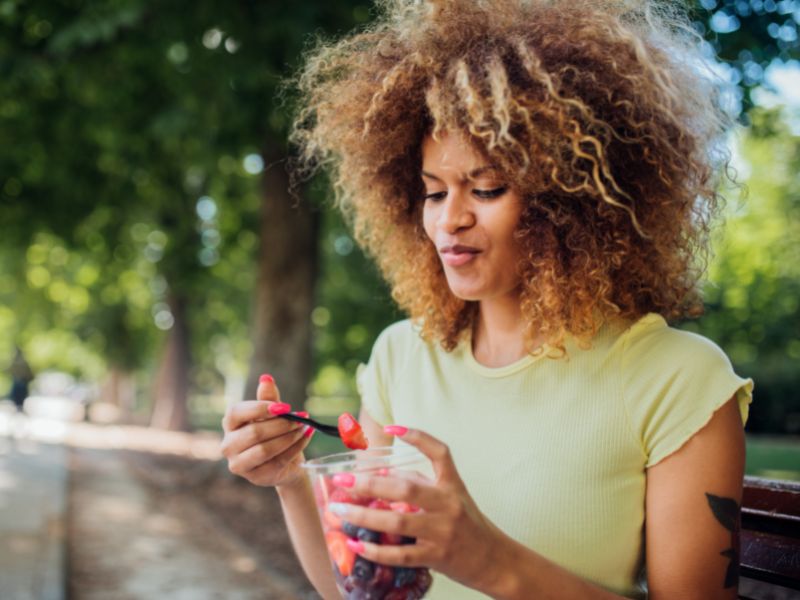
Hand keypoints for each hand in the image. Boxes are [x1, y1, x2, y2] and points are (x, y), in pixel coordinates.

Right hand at [220, 375, 312, 487]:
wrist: (285, 463)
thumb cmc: (275, 434)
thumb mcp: (272, 414)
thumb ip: (268, 398)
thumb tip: (266, 378)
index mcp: (230, 424)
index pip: (236, 413)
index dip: (260, 408)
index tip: (285, 407)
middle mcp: (228, 445)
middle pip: (254, 433)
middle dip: (281, 424)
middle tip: (300, 418)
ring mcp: (239, 464)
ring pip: (265, 449)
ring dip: (289, 437)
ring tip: (304, 428)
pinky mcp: (255, 477)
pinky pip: (278, 461)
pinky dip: (295, 448)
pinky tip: (305, 437)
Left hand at [327, 427, 507, 593]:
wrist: (493, 560)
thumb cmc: (467, 524)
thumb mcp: (450, 497)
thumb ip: (420, 483)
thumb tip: (382, 473)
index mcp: (452, 485)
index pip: (439, 453)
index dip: (417, 436)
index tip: (390, 426)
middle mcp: (448, 505)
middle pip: (405, 489)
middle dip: (369, 484)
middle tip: (342, 480)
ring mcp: (442, 532)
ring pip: (397, 522)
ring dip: (363, 516)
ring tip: (339, 512)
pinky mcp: (435, 557)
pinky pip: (399, 555)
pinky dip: (375, 550)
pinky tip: (355, 545)